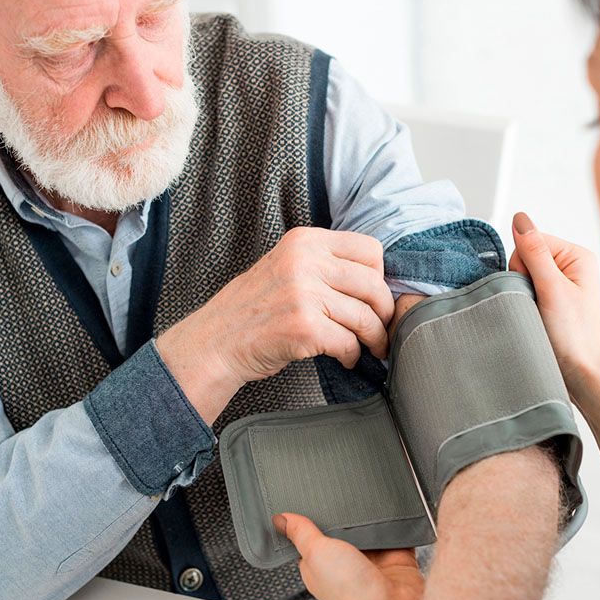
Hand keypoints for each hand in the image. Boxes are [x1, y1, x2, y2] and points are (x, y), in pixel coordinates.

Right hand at [156, 227, 394, 423]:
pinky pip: (349, 342)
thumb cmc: (254, 310)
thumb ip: (324, 264)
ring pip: (365, 316)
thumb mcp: (286, 267)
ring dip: (373, 338)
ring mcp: (304, 293)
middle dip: (384, 312)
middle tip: (381, 329)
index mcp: (305, 241)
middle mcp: (305, 261)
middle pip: (373, 284)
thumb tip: (376, 280)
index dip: (379, 276)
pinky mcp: (304, 326)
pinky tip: (345, 359)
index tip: (372, 297)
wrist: (216, 342)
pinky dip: (352, 356)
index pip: (369, 249)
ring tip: (371, 348)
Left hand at [273, 513, 423, 599]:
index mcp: (320, 565)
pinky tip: (391, 519)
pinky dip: (396, 526)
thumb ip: (301, 534)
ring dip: (373, 520)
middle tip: (346, 498)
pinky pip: (397, 534)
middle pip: (344, 529)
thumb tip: (281, 518)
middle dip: (347, 516)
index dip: (313, 518)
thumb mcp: (315, 553)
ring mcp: (372, 561)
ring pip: (371, 529)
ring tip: (371, 508)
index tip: (313, 499)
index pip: (313, 536)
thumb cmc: (348, 593)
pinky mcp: (396, 559)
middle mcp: (346, 563)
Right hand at [508, 212, 599, 407]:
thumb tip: (520, 218)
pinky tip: (533, 321)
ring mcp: (559, 286)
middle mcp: (569, 267)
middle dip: (521, 282)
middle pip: (523, 258)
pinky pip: (523, 294)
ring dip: (520, 297)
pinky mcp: (549, 303)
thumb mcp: (552, 290)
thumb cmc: (575, 337)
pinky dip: (522, 307)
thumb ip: (534, 252)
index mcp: (576, 256)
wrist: (582, 376)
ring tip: (536, 318)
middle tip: (537, 307)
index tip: (537, 291)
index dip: (523, 265)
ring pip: (520, 278)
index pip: (530, 241)